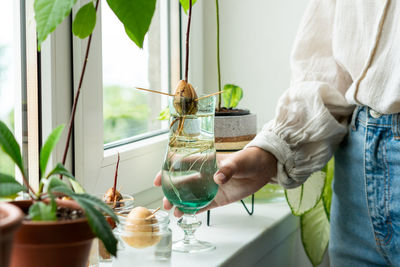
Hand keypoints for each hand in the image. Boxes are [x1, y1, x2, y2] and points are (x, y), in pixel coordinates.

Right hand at [153, 147, 277, 216]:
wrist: (263, 169)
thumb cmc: (249, 159)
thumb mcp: (239, 161)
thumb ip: (228, 169)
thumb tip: (218, 178)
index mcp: (206, 162)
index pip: (182, 164)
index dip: (167, 170)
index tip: (158, 179)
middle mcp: (205, 175)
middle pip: (183, 184)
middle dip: (171, 192)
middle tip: (165, 201)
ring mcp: (211, 187)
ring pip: (191, 196)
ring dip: (180, 203)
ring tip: (173, 212)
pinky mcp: (219, 198)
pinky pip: (204, 205)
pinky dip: (194, 210)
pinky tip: (186, 215)